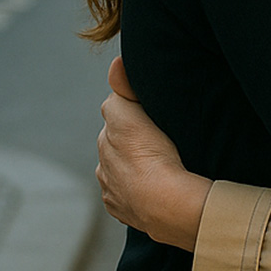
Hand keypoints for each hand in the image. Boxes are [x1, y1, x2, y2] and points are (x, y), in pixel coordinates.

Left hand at [97, 58, 209, 250]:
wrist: (166, 205)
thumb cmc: (157, 158)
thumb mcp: (137, 117)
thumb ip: (123, 89)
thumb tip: (116, 63)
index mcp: (109, 136)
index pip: (117, 111)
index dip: (134, 108)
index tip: (153, 110)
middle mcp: (104, 160)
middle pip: (117, 139)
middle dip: (132, 136)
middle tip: (159, 136)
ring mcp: (110, 186)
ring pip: (120, 165)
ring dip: (133, 162)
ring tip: (159, 163)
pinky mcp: (119, 207)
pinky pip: (125, 191)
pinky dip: (134, 187)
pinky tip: (153, 185)